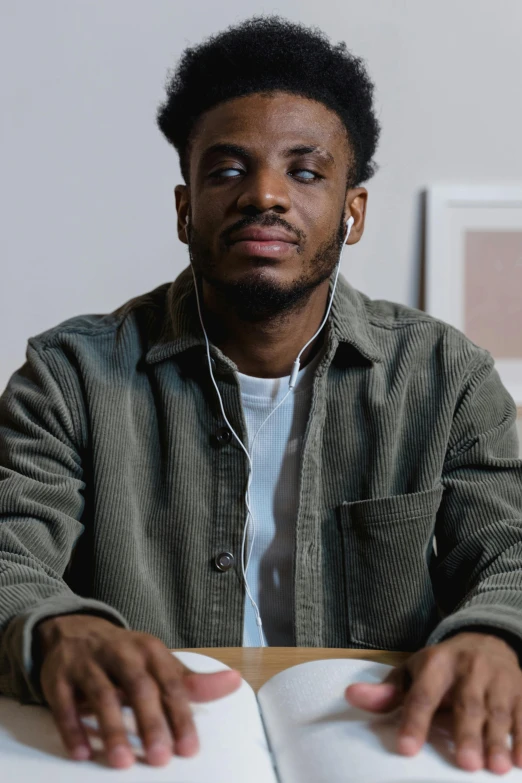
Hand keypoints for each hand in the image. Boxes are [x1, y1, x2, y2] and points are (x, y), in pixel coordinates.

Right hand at [35, 614, 240, 768]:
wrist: (74, 629)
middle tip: (159, 757)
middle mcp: (120, 652)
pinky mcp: (58, 676)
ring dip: (111, 729)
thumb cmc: (125, 655)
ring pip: (101, 694)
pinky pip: (64, 703)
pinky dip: (72, 727)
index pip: (170, 684)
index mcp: (150, 650)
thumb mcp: (158, 662)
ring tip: (122, 761)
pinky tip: (81, 752)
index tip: (189, 749)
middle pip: (139, 687)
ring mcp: (87, 662)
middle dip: (150, 722)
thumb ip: (191, 681)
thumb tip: (234, 682)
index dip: (180, 716)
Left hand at [345, 632, 521, 774]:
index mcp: (436, 664)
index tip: (407, 749)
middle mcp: (468, 669)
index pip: (423, 695)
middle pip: (466, 704)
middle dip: (467, 734)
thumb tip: (351, 697)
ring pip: (497, 711)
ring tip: (494, 768)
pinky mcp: (520, 690)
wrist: (486, 640)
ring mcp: (497, 679)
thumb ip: (387, 692)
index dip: (414, 721)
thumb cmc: (442, 667)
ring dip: (497, 740)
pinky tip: (521, 762)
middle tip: (465, 764)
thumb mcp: (412, 672)